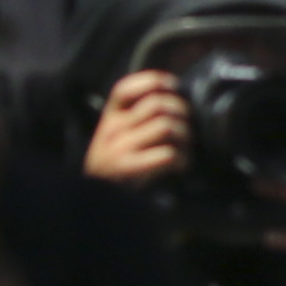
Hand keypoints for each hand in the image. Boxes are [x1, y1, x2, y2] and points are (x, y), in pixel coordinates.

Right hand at [83, 69, 189, 189]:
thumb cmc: (117, 169)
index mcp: (110, 118)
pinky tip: (181, 166)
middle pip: (157, 104)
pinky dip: (182, 159)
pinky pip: (166, 153)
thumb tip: (173, 99)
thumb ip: (136, 119)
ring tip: (186, 148)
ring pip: (166, 126)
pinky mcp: (128, 168)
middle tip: (189, 126)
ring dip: (186, 136)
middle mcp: (112, 129)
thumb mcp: (118, 138)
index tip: (174, 86)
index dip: (153, 81)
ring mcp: (119, 148)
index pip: (125, 88)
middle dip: (182, 112)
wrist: (97, 204)